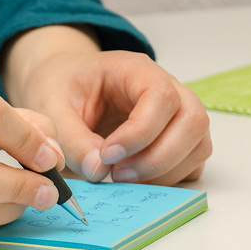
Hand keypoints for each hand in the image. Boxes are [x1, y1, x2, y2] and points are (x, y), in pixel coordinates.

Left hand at [2, 25, 211, 184]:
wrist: (64, 86)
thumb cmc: (61, 87)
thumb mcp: (52, 107)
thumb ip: (72, 139)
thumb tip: (98, 171)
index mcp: (135, 70)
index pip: (161, 96)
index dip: (140, 132)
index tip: (107, 155)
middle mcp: (166, 88)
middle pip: (193, 120)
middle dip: (158, 157)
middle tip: (117, 174)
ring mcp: (176, 115)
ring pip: (198, 145)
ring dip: (165, 171)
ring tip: (121, 177)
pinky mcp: (176, 140)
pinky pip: (191, 162)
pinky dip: (170, 178)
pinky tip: (135, 179)